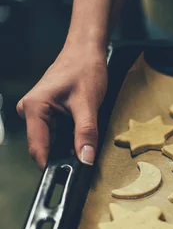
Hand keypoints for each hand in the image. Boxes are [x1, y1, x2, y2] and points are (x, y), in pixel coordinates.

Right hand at [17, 44, 106, 168]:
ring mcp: (37, 112)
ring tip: (86, 144)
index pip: (38, 148)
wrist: (86, 51)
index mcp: (34, 109)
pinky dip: (69, 137)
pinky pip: (56, 132)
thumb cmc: (84, 70)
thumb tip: (85, 159)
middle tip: (85, 159)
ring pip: (52, 141)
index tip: (68, 177)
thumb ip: (86, 133)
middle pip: (44, 146)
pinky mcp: (46, 112)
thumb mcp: (88, 104)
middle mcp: (29, 111)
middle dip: (63, 155)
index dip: (52, 165)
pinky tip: (82, 135)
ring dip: (68, 146)